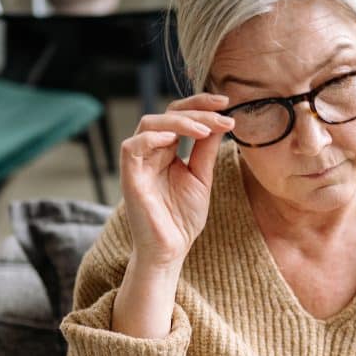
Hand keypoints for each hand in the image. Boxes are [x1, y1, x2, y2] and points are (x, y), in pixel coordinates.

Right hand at [119, 93, 235, 268]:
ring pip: (149, 123)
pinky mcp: (129, 176)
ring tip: (205, 130)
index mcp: (167, 151)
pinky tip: (176, 142)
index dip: (200, 105)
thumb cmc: (183, 219)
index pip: (179, 115)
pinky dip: (153, 138)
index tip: (226, 104)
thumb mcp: (201, 177)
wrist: (170, 251)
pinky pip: (132, 146)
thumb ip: (206, 150)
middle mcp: (150, 152)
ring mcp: (138, 163)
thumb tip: (221, 121)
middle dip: (196, 110)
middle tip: (222, 114)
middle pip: (166, 114)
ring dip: (180, 122)